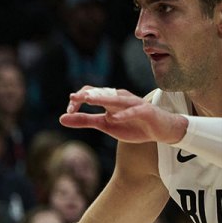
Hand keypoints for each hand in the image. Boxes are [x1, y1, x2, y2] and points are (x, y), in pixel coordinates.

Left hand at [60, 86, 187, 143]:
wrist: (161, 130)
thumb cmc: (132, 125)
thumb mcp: (104, 125)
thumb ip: (84, 120)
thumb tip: (61, 118)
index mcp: (109, 100)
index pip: (91, 92)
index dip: (78, 100)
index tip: (68, 111)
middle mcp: (120, 98)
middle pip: (101, 92)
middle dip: (86, 96)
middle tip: (72, 99)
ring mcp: (134, 103)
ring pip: (116, 98)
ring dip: (102, 98)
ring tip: (89, 100)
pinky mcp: (145, 111)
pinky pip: (134, 111)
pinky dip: (123, 114)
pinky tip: (113, 118)